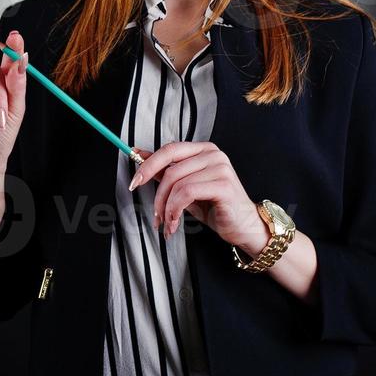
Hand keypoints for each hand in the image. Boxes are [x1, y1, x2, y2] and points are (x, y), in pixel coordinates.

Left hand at [128, 141, 268, 253]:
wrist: (242, 226)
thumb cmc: (215, 206)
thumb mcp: (185, 188)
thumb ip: (165, 171)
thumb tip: (138, 155)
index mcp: (203, 150)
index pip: (169, 150)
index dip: (148, 165)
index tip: (134, 182)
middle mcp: (213, 154)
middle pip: (171, 169)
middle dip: (157, 195)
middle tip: (154, 215)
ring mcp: (220, 168)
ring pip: (177, 184)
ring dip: (166, 209)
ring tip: (168, 224)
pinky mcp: (223, 185)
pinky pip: (187, 193)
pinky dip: (175, 210)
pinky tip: (175, 223)